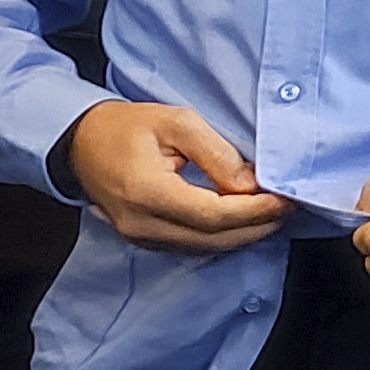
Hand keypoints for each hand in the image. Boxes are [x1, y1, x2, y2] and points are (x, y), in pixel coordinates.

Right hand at [60, 100, 292, 253]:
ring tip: (274, 213)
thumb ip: (217, 154)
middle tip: (289, 207)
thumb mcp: (177, 122)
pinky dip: (223, 236)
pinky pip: (192, 245)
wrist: (81, 142)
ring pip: (205, 247)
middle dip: (257, 225)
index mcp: (148, 193)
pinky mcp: (144, 239)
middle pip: (214, 238)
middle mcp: (142, 224)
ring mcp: (140, 237)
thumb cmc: (127, 127)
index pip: (214, 214)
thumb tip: (250, 184)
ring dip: (244, 233)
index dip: (255, 211)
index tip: (286, 199)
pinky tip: (244, 221)